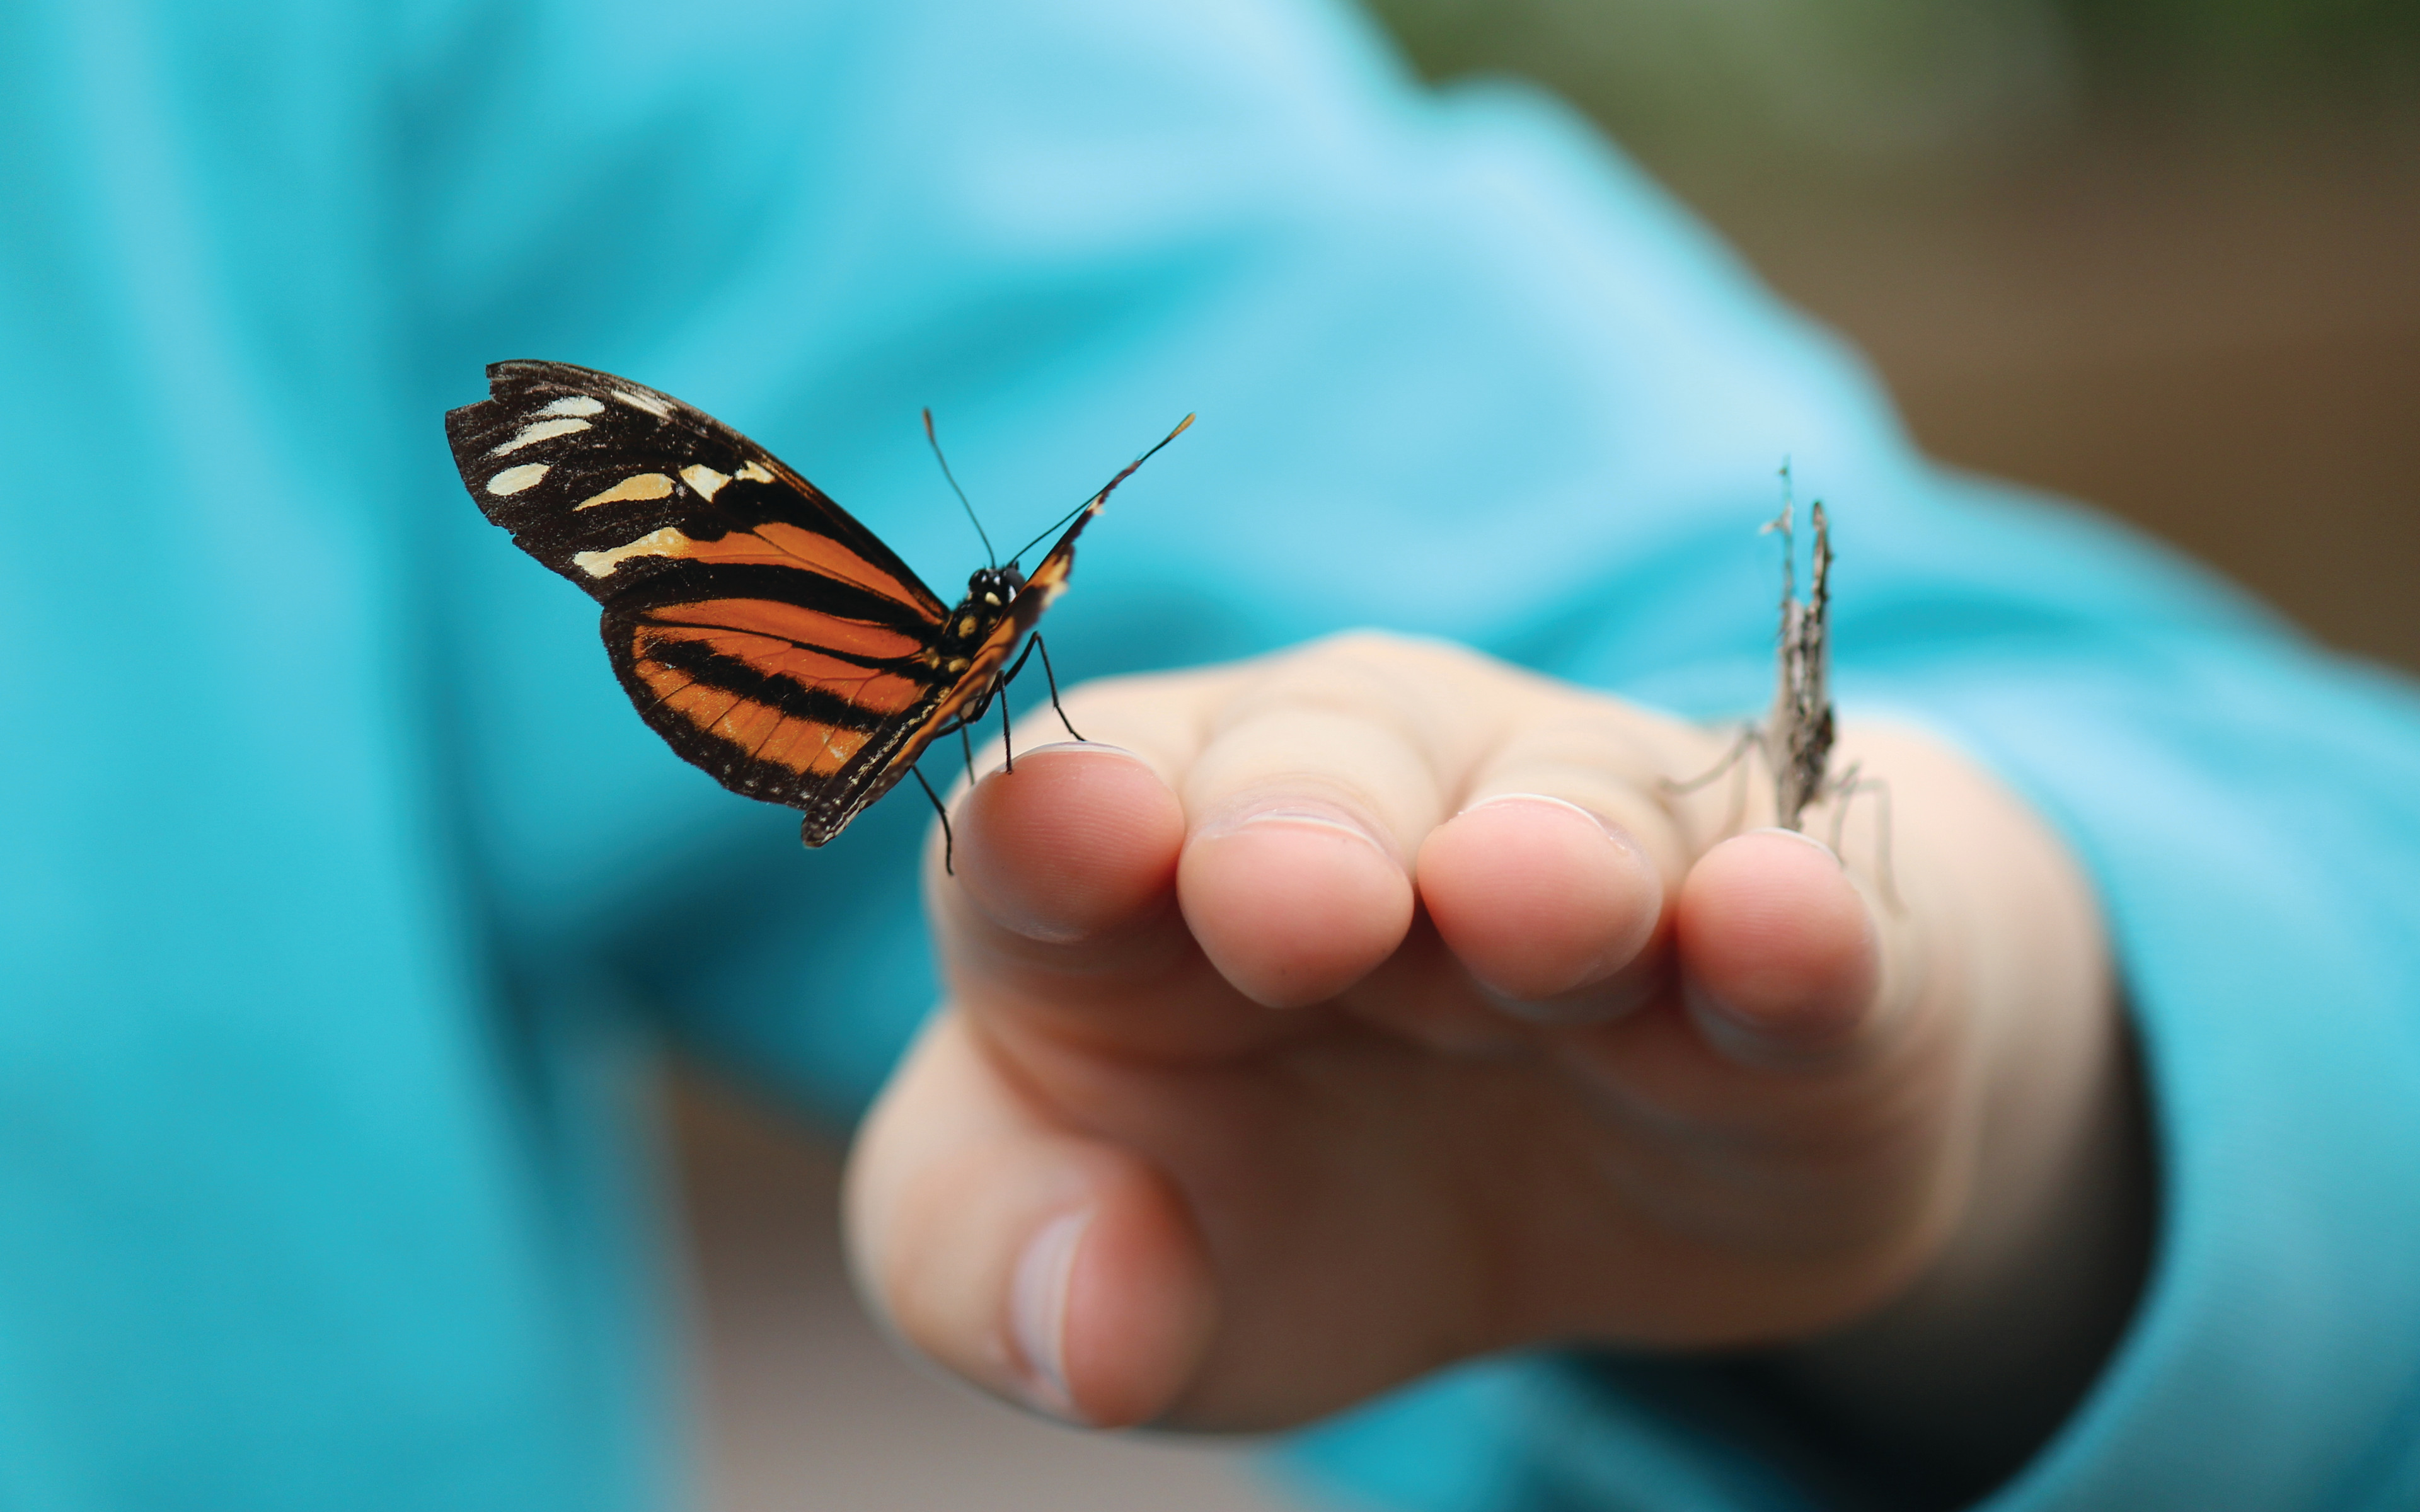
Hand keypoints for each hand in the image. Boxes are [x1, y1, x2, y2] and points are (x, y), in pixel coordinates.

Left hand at [844, 633, 2144, 1482]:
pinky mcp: (1788, 942)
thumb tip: (1086, 1316)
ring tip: (1534, 904)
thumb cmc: (1298, 1199)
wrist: (1615, 1198)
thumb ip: (1006, 1268)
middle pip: (1318, 762)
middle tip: (1296, 903)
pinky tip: (1783, 923)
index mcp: (1145, 861)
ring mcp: (1587, 844)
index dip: (1063, 817)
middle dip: (1304, 820)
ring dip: (1553, 854)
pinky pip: (1800, 912)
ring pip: (1570, 810)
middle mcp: (1360, 799)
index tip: (1068, 835)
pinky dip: (1794, 923)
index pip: (1070, 804)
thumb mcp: (1113, 1265)